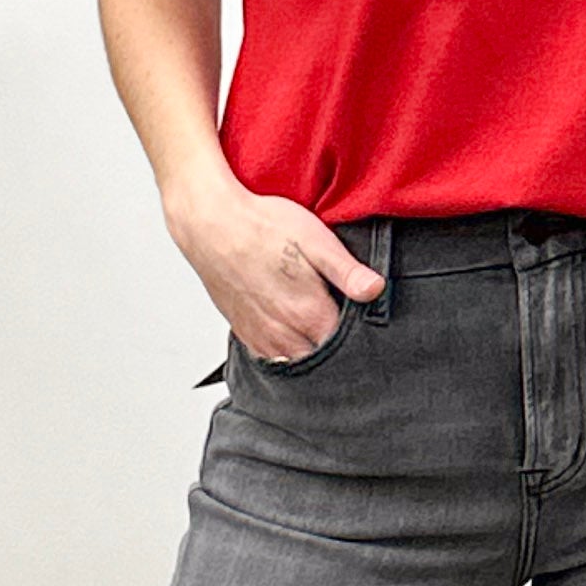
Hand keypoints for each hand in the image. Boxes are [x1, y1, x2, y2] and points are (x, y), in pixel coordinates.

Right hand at [169, 181, 383, 356]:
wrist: (209, 222)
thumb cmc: (261, 226)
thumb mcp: (315, 240)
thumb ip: (347, 272)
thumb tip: (376, 290)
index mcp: (308, 313)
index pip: (347, 346)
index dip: (361, 336)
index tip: (368, 324)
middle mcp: (283, 333)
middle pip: (322, 358)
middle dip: (337, 349)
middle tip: (344, 325)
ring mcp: (260, 336)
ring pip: (295, 362)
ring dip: (310, 351)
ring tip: (318, 329)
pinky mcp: (243, 331)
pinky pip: (270, 357)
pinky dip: (284, 351)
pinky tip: (291, 331)